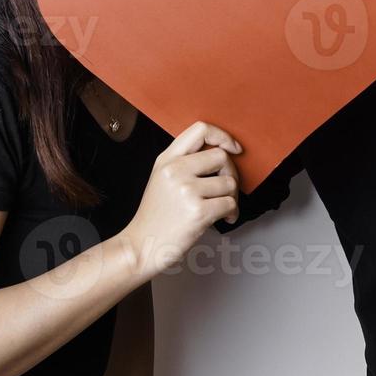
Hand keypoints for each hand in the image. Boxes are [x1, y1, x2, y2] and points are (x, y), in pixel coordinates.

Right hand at [119, 121, 241, 277]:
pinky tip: (224, 218)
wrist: (141, 245)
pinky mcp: (197, 211)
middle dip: (231, 174)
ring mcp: (186, 190)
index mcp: (167, 159)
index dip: (223, 136)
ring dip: (232, 197)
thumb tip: (220, 153)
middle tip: (226, 189)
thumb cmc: (155, 216)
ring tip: (222, 208)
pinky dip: (232, 212)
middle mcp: (175, 170)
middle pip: (221, 156)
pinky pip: (230, 203)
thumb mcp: (161, 178)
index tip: (234, 148)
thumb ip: (184, 162)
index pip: (200, 130)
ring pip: (229, 182)